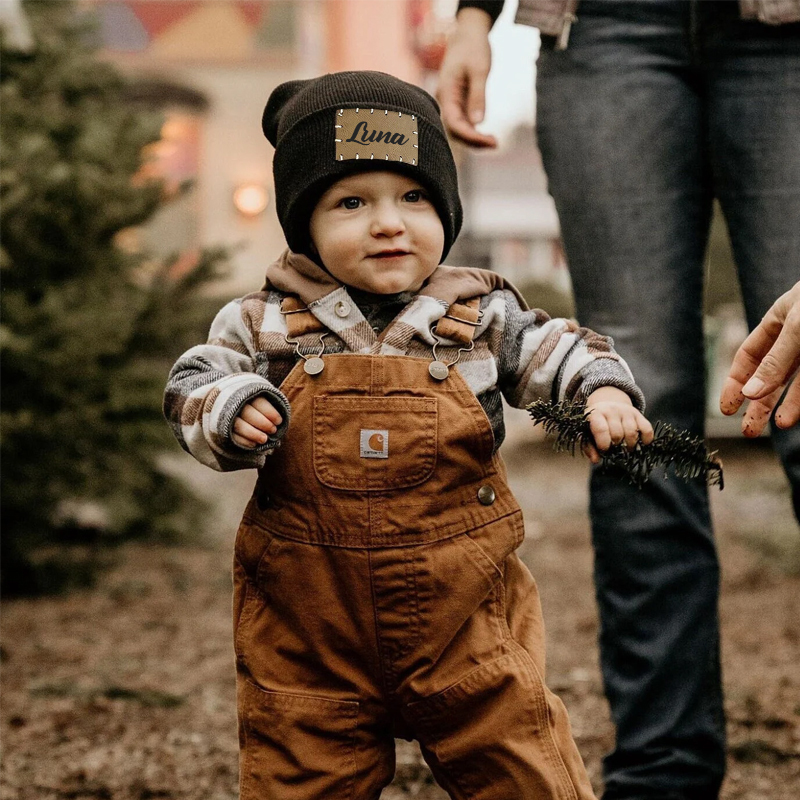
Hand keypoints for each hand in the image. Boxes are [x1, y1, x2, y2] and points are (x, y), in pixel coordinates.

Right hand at [232, 396, 282, 448]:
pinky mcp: (222, 429)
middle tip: (273, 430)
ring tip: (264, 439)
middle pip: (247, 413)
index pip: (258, 402)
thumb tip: (280, 422)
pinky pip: (232, 436)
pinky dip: (244, 441)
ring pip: (238, 425)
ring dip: (253, 434)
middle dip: (263, 423)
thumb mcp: (262, 401)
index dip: (270, 412)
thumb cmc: (255, 406)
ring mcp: (227, 417)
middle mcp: (234, 404)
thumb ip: (270, 408)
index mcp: (246, 394)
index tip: (279, 421)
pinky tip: (254, 444)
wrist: (231, 408)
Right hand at [436, 8, 497, 148]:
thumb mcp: (479, 70)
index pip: (455, 124)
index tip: (490, 141)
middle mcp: (445, 101)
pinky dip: (474, 131)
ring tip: (494, 143)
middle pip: (455, 131)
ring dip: (474, 139)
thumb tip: (478, 123)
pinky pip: (464, 123)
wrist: (467, 34)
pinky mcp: (458, 103)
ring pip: (459, 129)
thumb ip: (478, 96)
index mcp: (446, 93)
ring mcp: (450, 103)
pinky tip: (488, 136)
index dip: (471, 136)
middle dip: (473, 141)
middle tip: (496, 144)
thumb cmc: (473, 48)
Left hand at [583, 387, 654, 463]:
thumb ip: (589, 447)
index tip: (604, 450)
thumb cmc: (595, 424)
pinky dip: (646, 439)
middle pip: (618, 433)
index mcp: (596, 414)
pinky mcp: (638, 414)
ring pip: (632, 432)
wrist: (606, 405)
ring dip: (630, 445)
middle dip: (617, 445)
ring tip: (626, 447)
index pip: (601, 429)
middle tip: (615, 449)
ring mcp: (626, 411)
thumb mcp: (587, 432)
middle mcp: (611, 410)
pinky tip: (642, 443)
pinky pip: (646, 428)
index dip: (604, 443)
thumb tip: (596, 460)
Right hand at [719, 281, 799, 435]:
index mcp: (780, 319)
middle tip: (749, 430)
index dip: (735, 382)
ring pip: (798, 383)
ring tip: (778, 426)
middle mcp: (798, 337)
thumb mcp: (798, 328)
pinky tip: (798, 415)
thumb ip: (775, 362)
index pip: (749, 356)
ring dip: (787, 405)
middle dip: (760, 403)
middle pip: (771, 375)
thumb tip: (749, 393)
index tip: (727, 408)